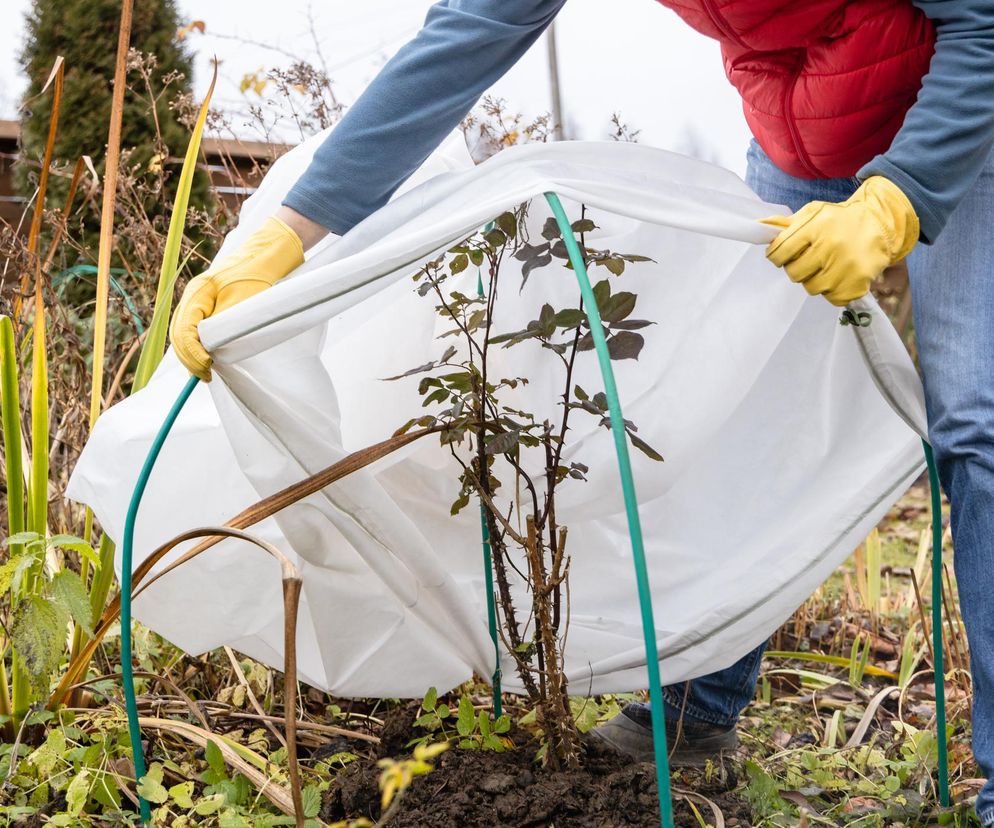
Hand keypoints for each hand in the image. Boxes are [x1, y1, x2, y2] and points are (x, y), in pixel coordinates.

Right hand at [169, 216, 303, 380]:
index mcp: (197, 293)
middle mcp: (192, 297)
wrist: (265, 256)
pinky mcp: (207, 306)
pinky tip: (205, 360)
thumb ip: (224, 323)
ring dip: (191, 354)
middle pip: (179, 334)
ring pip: (184, 333)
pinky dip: (196, 346)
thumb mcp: (242, 301)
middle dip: (190, 357)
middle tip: (205, 375)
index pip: (184, 330)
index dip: (193, 353)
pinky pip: (193, 329)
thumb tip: (210, 349)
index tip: (207, 367)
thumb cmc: (257, 275)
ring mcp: (197, 301)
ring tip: (204, 372)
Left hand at [762, 176, 918, 305]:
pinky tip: (839, 275)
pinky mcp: (857, 283)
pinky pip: (832, 298)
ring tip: (826, 266)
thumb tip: (759, 227)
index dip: (776, 256)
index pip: (780, 251)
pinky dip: (832, 291)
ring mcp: (845, 266)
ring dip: (814, 279)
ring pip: (811, 287)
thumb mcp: (813, 213)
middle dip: (796, 267)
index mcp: (816, 226)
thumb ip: (786, 224)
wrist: (880, 223)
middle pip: (794, 273)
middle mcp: (831, 246)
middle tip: (808, 259)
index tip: (782, 255)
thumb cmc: (840, 220)